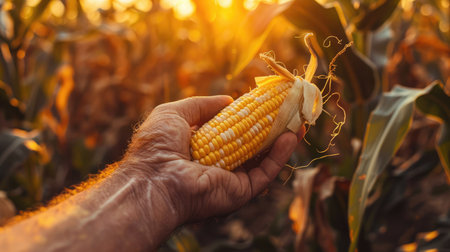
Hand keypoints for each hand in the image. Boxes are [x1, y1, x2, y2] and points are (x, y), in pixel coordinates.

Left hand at [123, 96, 302, 224]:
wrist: (153, 180)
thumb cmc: (157, 145)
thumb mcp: (174, 113)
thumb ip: (201, 105)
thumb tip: (228, 100)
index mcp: (202, 147)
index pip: (231, 130)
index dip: (248, 116)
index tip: (265, 102)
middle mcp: (218, 163)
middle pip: (251, 144)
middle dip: (271, 128)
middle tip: (289, 111)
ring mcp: (230, 179)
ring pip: (263, 158)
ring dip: (282, 140)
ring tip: (299, 121)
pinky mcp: (240, 192)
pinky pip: (265, 173)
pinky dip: (280, 156)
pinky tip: (291, 136)